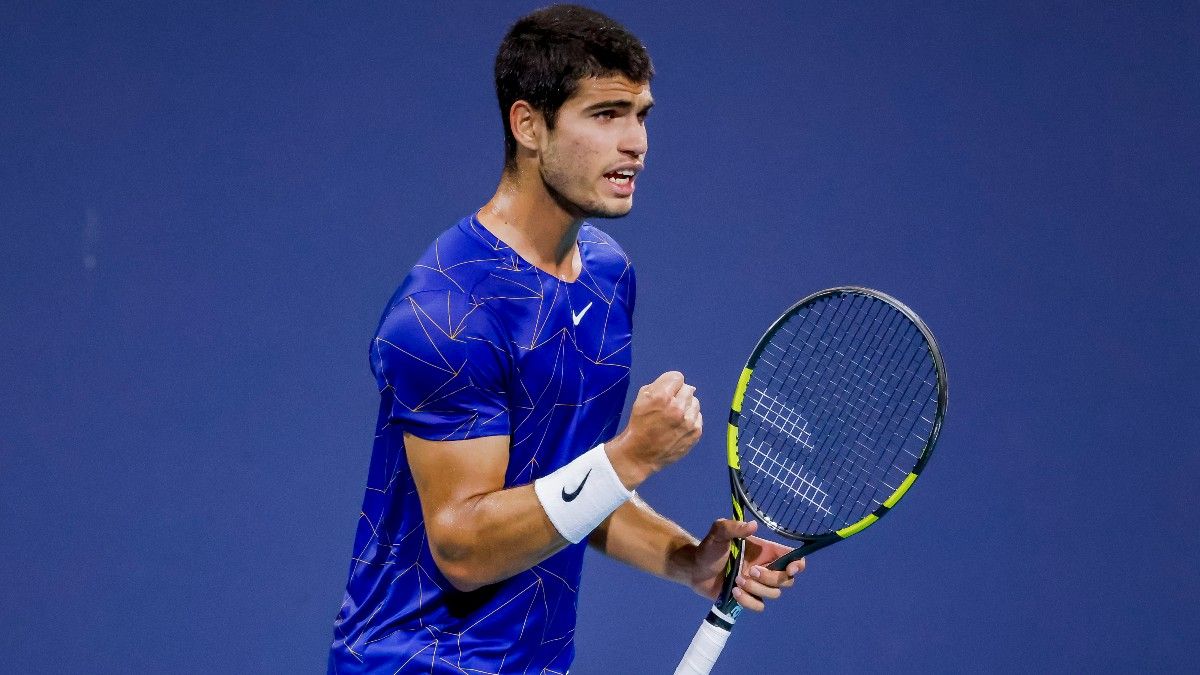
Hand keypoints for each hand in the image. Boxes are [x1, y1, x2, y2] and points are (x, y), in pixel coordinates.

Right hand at [606, 371, 701, 488]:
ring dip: (686, 406)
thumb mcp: (641, 399)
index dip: (670, 383)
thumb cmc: (639, 424)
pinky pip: (698, 417)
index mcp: (662, 397)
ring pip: (695, 402)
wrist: (640, 454)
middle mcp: (678, 408)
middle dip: (679, 394)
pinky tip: (680, 425)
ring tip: (675, 416)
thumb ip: (658, 385)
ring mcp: (688, 422)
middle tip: (670, 405)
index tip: (666, 391)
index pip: (677, 377)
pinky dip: (691, 418)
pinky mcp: (695, 433)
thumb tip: (677, 383)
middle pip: (688, 389)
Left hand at [686, 519, 805, 612]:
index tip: (790, 569)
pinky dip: (749, 602)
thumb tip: (753, 525)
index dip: (798, 565)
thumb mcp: (719, 532)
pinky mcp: (748, 598)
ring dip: (757, 589)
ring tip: (737, 581)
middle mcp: (766, 568)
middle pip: (787, 580)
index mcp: (765, 552)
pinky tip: (734, 593)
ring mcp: (758, 585)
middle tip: (751, 571)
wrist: (694, 568)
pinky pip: (760, 606)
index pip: (793, 558)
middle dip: (772, 578)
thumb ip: (733, 527)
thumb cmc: (709, 547)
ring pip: (774, 594)